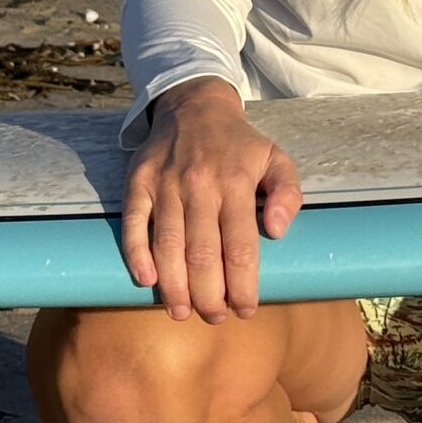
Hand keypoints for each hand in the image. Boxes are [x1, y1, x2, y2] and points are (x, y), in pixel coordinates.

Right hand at [122, 78, 303, 322]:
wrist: (193, 106)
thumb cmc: (239, 144)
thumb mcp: (276, 158)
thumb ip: (288, 192)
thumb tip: (278, 231)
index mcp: (237, 181)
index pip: (241, 246)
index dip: (243, 285)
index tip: (245, 310)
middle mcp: (200, 184)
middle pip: (203, 254)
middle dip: (209, 295)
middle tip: (215, 317)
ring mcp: (165, 184)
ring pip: (168, 245)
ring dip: (175, 286)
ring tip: (183, 312)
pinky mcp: (138, 183)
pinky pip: (133, 224)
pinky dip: (136, 254)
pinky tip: (147, 281)